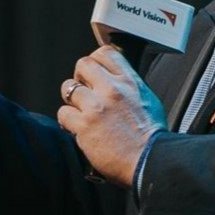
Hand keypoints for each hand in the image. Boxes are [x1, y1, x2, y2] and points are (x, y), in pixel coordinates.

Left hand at [58, 46, 166, 186]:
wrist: (149, 161)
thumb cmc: (151, 137)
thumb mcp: (147, 100)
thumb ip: (129, 88)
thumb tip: (115, 83)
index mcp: (130, 82)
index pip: (105, 53)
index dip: (96, 62)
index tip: (94, 74)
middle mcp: (112, 89)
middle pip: (83, 64)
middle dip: (80, 77)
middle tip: (84, 91)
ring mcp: (97, 106)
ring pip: (68, 87)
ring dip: (72, 101)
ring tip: (80, 112)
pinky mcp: (84, 125)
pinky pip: (63, 113)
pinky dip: (67, 121)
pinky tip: (77, 128)